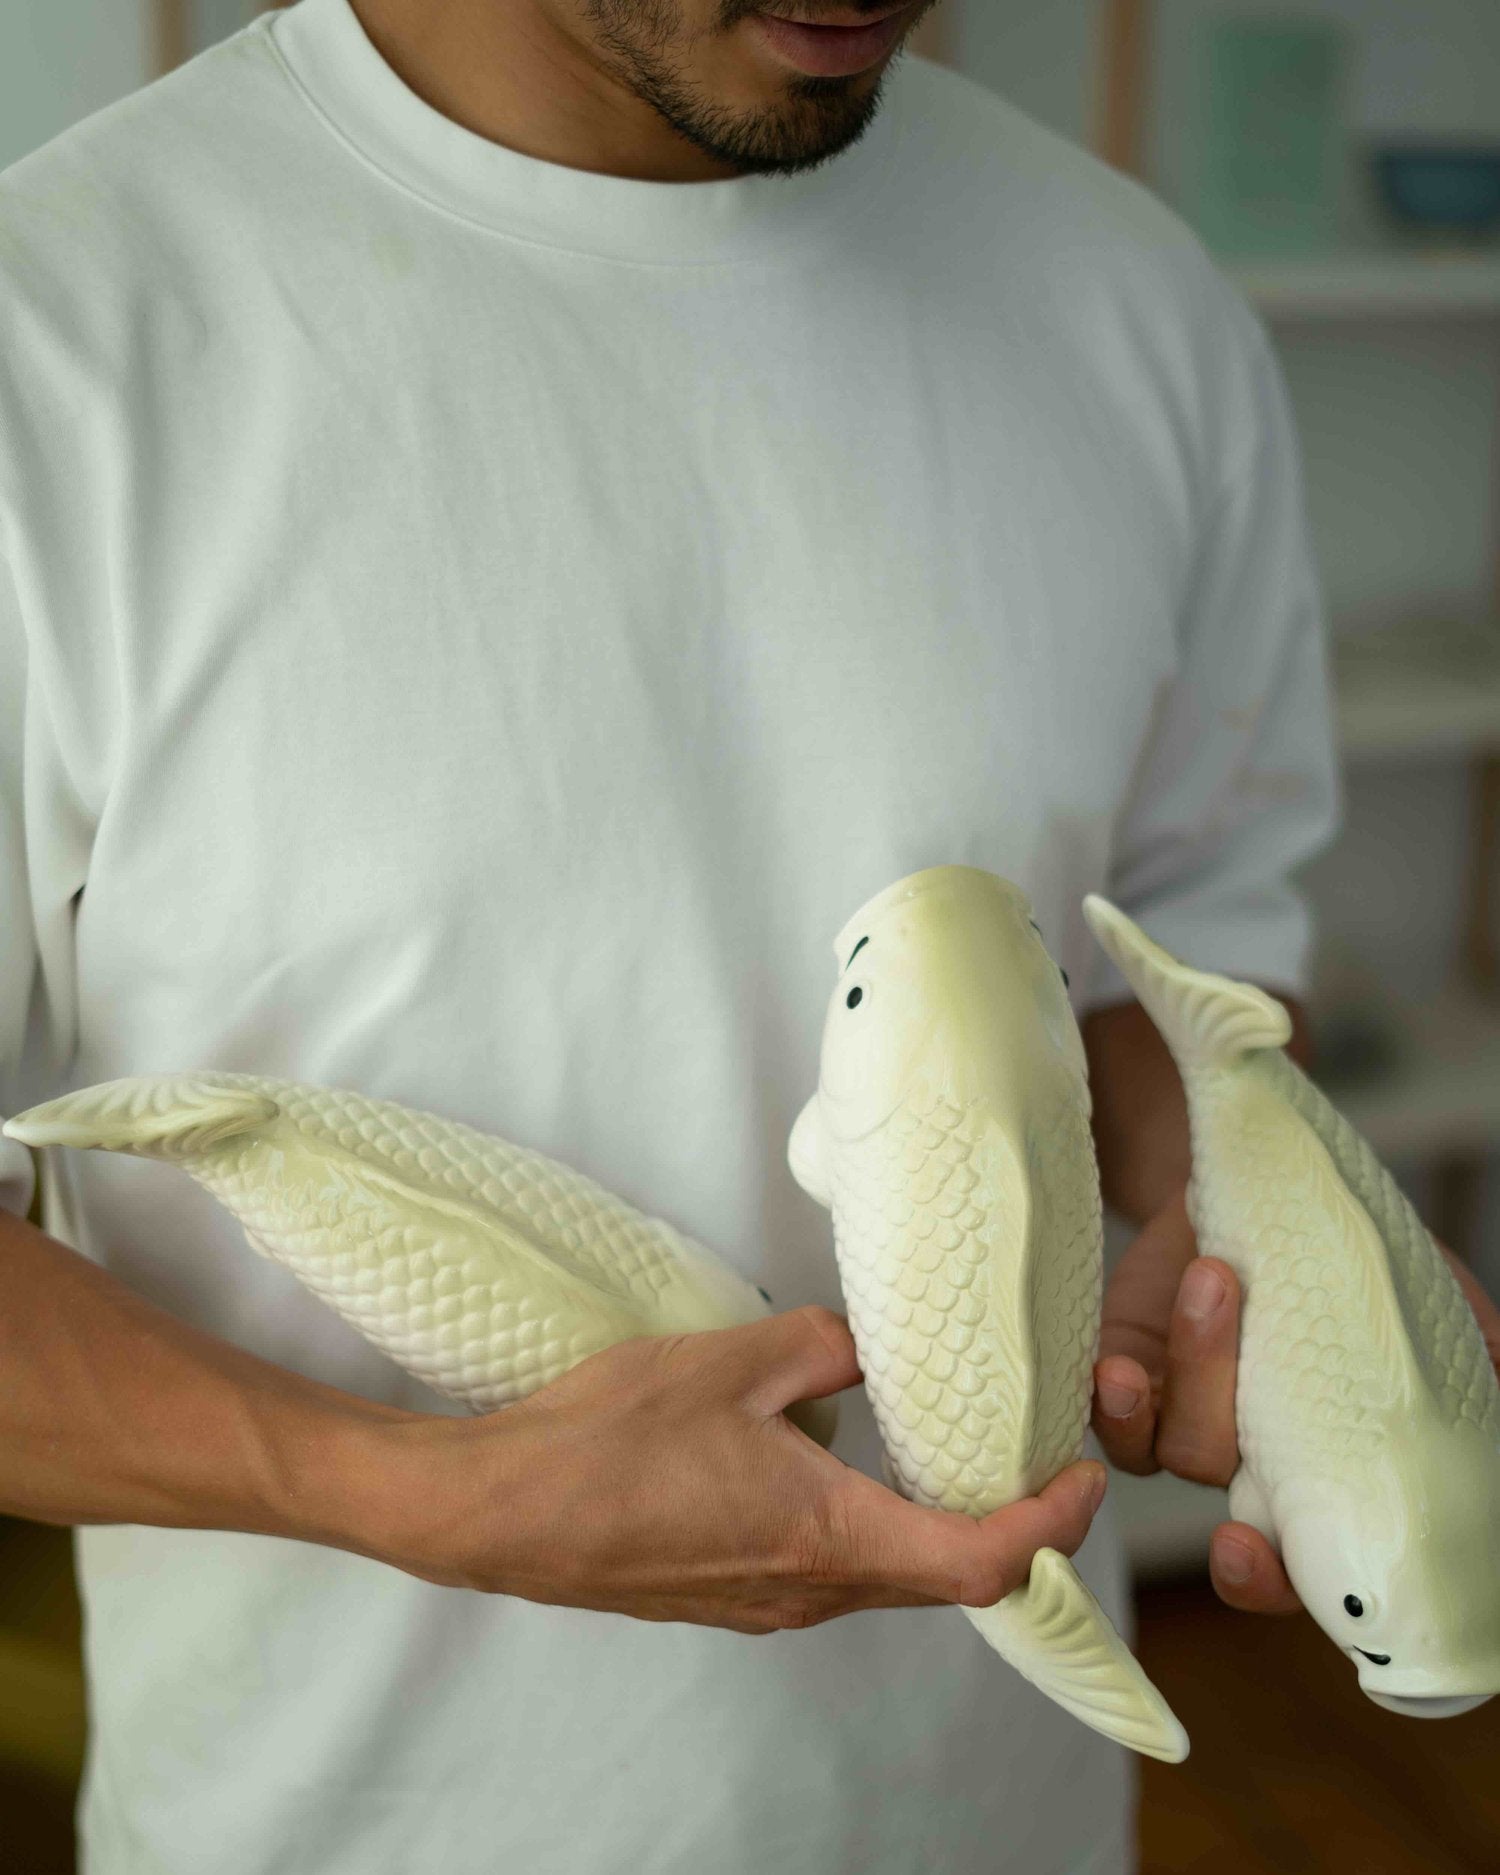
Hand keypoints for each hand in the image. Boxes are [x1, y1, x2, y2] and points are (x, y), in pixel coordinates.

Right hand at [376, 1307, 1105, 1634]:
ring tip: (940, 1442)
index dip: (1049, 1523)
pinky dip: (865, 1524)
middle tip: (1028, 1449)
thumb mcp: (732, 1359)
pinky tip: (835, 1458)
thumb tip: (869, 1346)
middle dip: (1000, 1518)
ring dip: (927, 1521)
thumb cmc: (607, 1439)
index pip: (981, 1559)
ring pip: (883, 1574)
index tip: (1082, 1475)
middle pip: (942, 1574)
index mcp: (828, 1537)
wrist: (499, 1513)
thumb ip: (824, 1345)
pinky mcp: (726, 1595)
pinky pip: (827, 1569)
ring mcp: (764, 1604)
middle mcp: (808, 1591)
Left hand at [1090, 1191, 1499, 1617]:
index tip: (1277, 1569)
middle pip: (1245, 1532)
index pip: (1314, 1572)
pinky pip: (1111, 1415)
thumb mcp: (1437, 1318)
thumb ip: (1476, 1390)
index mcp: (1332, 1472)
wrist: (1268, 1183)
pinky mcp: (1129, 1372)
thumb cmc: (1360, 1262)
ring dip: (1199, 1380)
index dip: (1290, 1588)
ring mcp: (1191, 1423)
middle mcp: (1258, 1467)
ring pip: (1181, 1452)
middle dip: (1240, 1555)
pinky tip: (1121, 1370)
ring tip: (1219, 1281)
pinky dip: (1114, 1399)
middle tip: (1239, 1536)